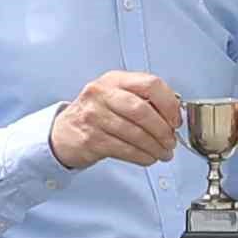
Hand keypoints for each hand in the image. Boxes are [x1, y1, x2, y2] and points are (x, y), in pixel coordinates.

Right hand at [45, 71, 189, 173]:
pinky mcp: (91, 139)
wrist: (62, 133)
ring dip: (154, 147)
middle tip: (171, 140)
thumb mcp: (115, 96)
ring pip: (135, 133)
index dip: (169, 103)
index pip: (150, 84)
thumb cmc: (95, 114)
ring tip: (163, 153)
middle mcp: (102, 94)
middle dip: (162, 130)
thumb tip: (173, 114)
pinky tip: (148, 157)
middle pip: (142, 110)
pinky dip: (141, 156)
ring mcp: (94, 116)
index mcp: (114, 79)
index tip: (175, 119)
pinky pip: (124, 149)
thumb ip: (142, 99)